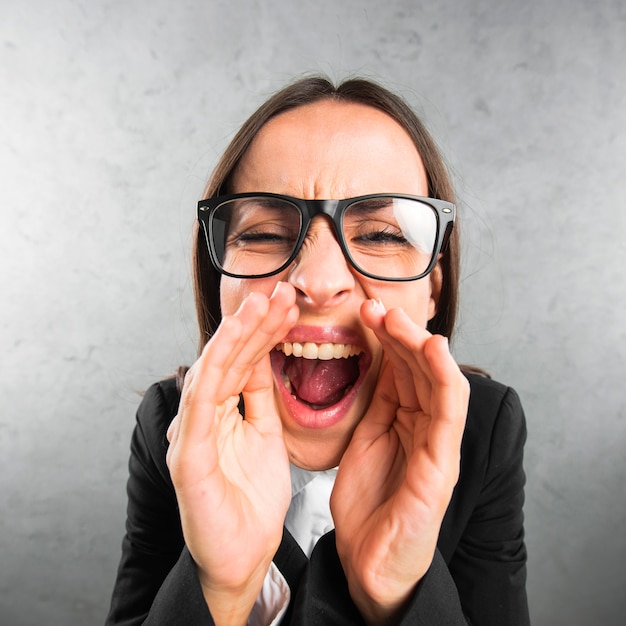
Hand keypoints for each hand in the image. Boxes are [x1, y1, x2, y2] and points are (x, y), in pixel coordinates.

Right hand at [166, 282, 298, 624]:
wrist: (243, 555)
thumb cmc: (252, 498)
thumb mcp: (266, 436)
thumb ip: (260, 398)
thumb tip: (265, 356)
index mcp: (225, 410)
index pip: (244, 361)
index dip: (265, 330)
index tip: (290, 304)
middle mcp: (205, 416)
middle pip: (229, 358)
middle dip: (254, 322)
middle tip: (280, 290)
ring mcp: (194, 434)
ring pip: (213, 372)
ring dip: (236, 335)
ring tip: (261, 304)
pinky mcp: (190, 457)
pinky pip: (201, 406)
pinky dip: (215, 372)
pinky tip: (231, 342)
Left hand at [331, 300, 468, 624]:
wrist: (369, 562)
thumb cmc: (370, 504)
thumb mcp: (366, 441)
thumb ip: (378, 404)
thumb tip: (379, 362)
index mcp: (406, 420)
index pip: (403, 369)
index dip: (387, 338)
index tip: (365, 312)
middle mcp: (426, 427)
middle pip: (420, 369)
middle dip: (400, 334)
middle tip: (376, 306)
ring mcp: (437, 445)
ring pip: (438, 383)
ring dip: (420, 347)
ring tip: (399, 319)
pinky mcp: (441, 466)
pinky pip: (447, 414)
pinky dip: (444, 378)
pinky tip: (434, 350)